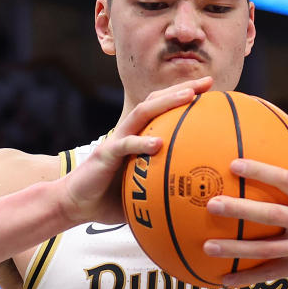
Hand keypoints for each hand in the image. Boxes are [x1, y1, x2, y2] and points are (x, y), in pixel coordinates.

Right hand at [59, 76, 213, 224]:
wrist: (76, 205)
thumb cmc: (111, 199)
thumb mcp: (144, 192)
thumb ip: (166, 188)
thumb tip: (198, 201)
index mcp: (138, 137)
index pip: (163, 109)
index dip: (185, 98)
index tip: (212, 92)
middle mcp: (128, 132)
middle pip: (156, 101)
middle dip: (182, 89)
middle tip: (207, 83)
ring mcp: (116, 140)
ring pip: (142, 113)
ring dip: (166, 102)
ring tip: (189, 97)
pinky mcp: (105, 154)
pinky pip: (125, 145)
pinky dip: (142, 143)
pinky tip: (158, 144)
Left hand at [202, 112, 287, 286]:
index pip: (286, 181)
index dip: (261, 171)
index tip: (233, 164)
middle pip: (272, 215)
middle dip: (241, 210)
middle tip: (212, 204)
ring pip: (267, 250)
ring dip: (236, 250)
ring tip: (206, 246)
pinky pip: (271, 274)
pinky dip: (247, 278)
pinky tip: (222, 280)